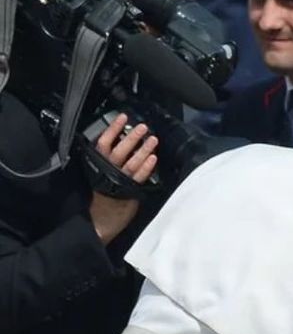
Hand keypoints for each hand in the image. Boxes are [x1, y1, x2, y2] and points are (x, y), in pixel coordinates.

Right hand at [88, 114, 157, 243]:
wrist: (102, 216)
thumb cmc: (103, 192)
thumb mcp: (99, 170)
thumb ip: (106, 157)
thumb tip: (119, 140)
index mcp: (98, 161)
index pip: (104, 141)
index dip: (113, 129)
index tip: (122, 117)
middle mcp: (108, 168)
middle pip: (119, 149)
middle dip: (131, 137)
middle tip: (142, 126)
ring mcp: (119, 178)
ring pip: (131, 161)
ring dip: (143, 149)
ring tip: (152, 139)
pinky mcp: (130, 189)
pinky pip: (139, 176)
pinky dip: (146, 167)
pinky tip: (154, 158)